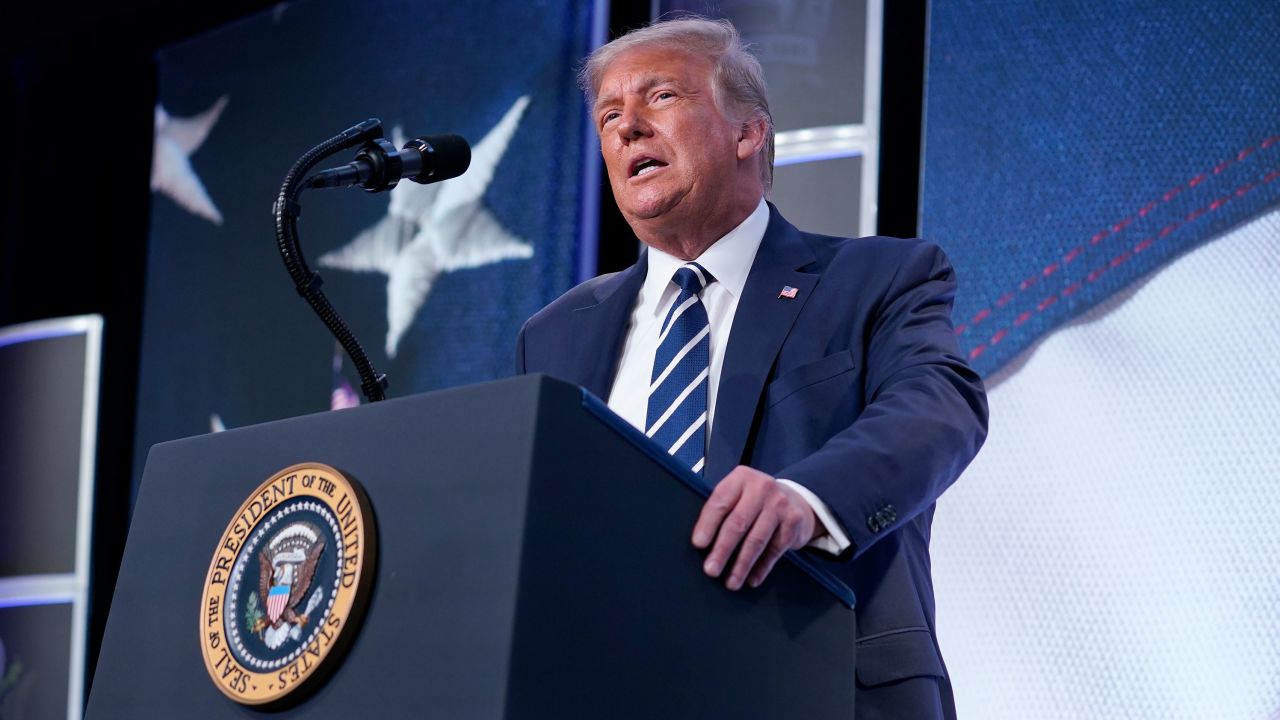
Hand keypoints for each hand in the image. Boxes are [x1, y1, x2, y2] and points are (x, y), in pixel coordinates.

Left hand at [691, 466, 819, 589]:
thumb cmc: (755, 501)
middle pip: (738, 523)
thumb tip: (700, 544)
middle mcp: (761, 487)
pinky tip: (752, 580)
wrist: (796, 499)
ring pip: (757, 540)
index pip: (720, 502)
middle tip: (711, 570)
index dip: (708, 524)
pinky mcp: (794, 522)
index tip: (698, 544)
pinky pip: (774, 550)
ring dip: (742, 564)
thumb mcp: (739, 494)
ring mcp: (780, 504)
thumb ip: (723, 509)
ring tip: (731, 582)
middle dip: (722, 550)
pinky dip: (762, 567)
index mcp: (740, 478)